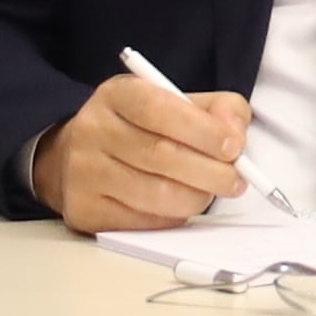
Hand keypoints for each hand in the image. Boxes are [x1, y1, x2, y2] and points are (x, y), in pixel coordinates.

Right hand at [41, 72, 250, 232]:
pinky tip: (179, 205)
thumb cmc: (139, 128)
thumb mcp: (176, 102)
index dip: (203, 130)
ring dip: (196, 198)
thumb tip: (234, 132)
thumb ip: (217, 110)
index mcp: (118, 95)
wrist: (80, 155)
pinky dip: (172, 216)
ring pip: (155, 194)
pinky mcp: (85, 208)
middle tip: (235, 179)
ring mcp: (85, 172)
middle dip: (211, 172)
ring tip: (209, 193)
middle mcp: (94, 130)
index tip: (234, 146)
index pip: (159, 109)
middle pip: (161, 155)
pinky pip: (142, 221)